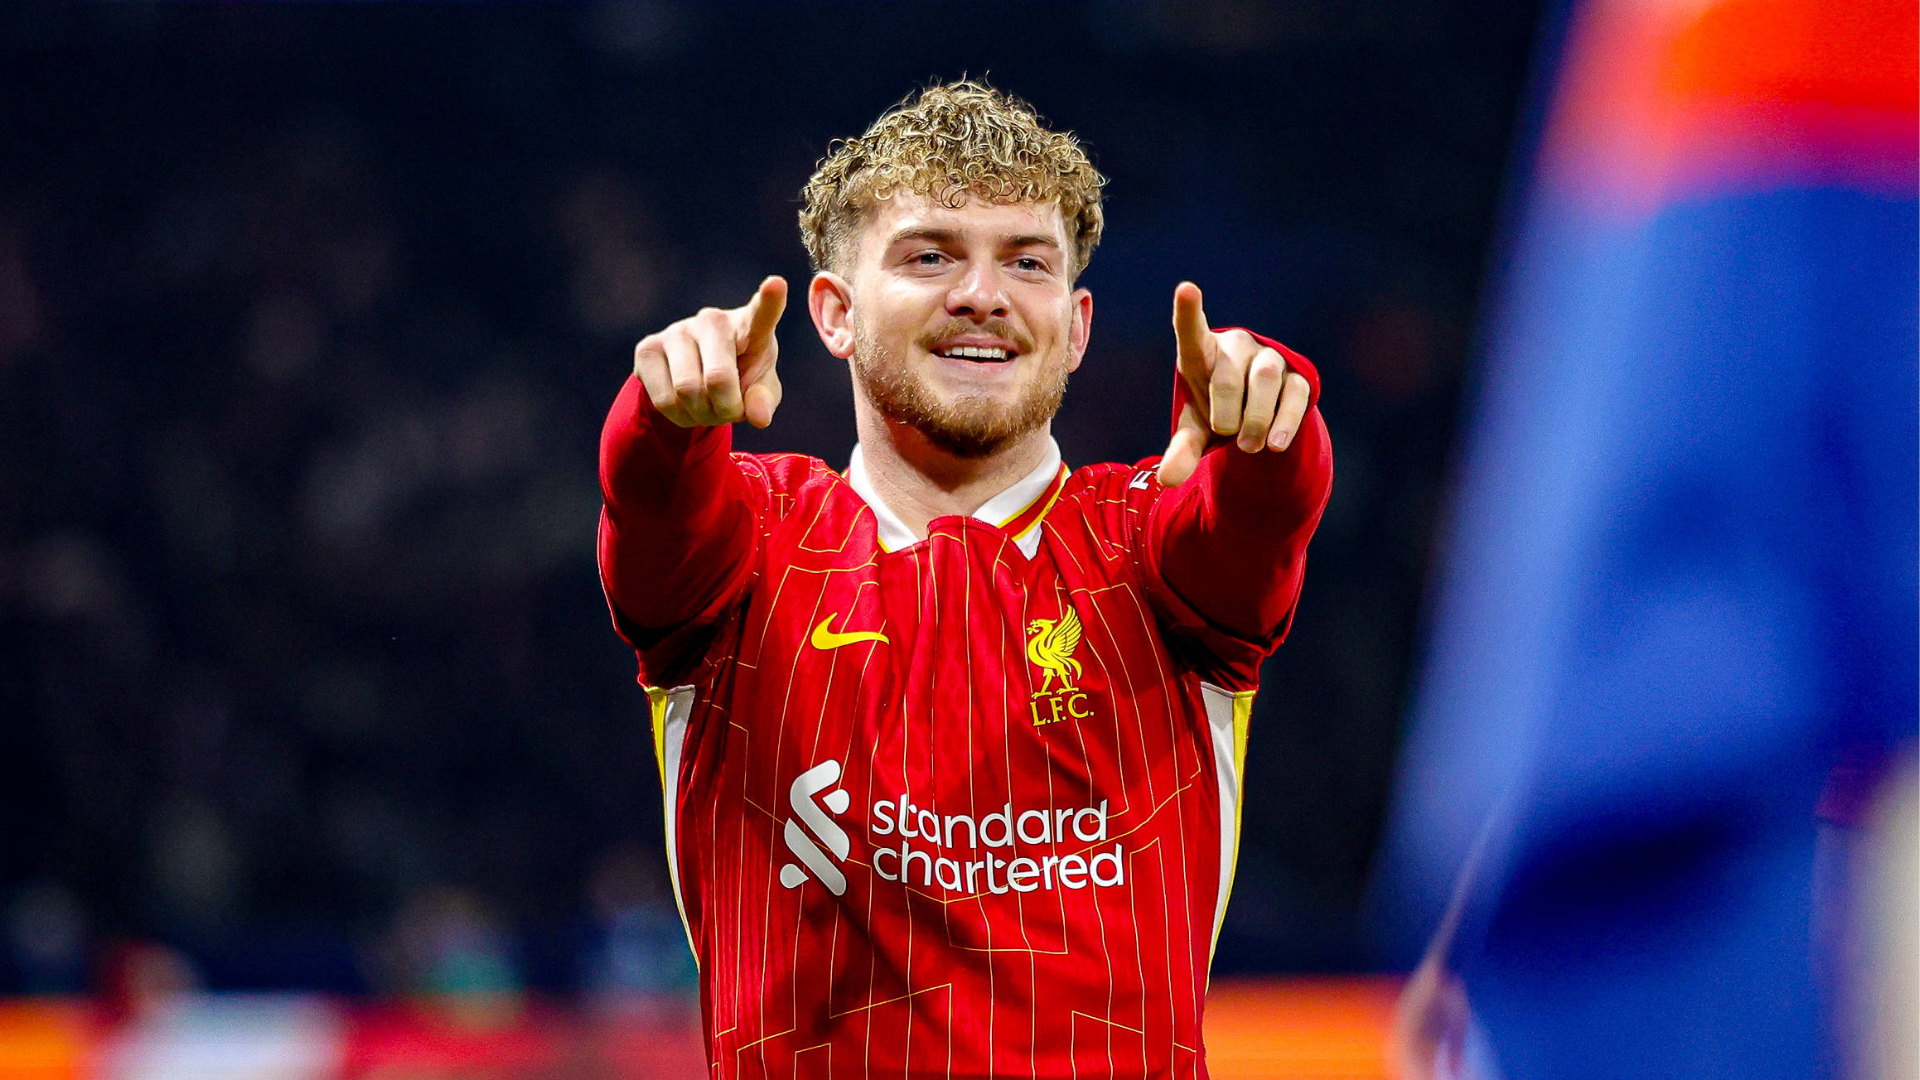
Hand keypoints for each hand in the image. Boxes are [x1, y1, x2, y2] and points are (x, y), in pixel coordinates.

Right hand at [633, 276, 786, 427]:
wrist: (695, 377)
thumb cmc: (738, 376)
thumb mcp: (760, 388)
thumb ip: (765, 399)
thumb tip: (759, 417)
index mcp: (749, 326)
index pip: (762, 313)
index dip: (770, 300)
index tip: (776, 284)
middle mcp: (712, 320)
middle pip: (718, 378)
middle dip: (726, 409)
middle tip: (730, 411)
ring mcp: (676, 330)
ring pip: (687, 390)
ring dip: (701, 415)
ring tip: (707, 407)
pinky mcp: (647, 348)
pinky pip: (663, 399)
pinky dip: (678, 416)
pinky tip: (684, 405)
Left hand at [1156, 281, 1312, 486]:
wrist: (1254, 419)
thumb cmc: (1214, 413)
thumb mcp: (1194, 432)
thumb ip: (1181, 453)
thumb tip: (1165, 481)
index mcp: (1201, 354)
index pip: (1191, 330)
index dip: (1189, 311)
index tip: (1186, 289)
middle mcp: (1235, 347)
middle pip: (1229, 373)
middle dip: (1227, 411)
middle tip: (1226, 435)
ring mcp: (1268, 359)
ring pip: (1265, 379)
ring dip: (1257, 417)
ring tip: (1249, 446)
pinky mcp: (1297, 376)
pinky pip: (1295, 393)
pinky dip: (1285, 420)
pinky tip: (1276, 445)